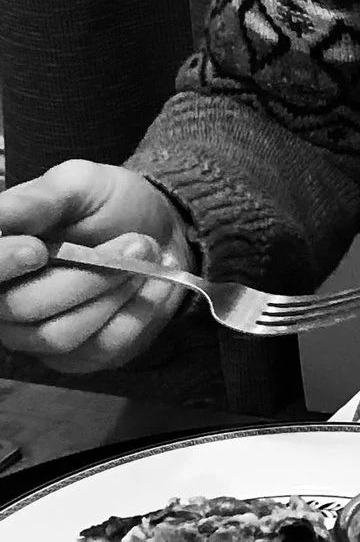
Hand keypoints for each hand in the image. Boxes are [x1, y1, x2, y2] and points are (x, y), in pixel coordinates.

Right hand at [0, 162, 196, 372]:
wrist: (161, 230)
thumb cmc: (109, 204)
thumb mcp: (79, 185)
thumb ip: (36, 201)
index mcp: (0, 257)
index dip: (2, 264)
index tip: (37, 250)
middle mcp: (5, 301)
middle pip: (23, 307)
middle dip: (87, 276)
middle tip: (136, 243)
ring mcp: (38, 335)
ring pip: (60, 334)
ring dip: (114, 295)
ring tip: (146, 259)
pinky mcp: (79, 356)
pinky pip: (102, 347)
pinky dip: (138, 313)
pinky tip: (156, 284)